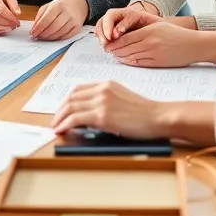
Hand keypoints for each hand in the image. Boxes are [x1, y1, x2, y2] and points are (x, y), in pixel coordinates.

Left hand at [30, 0, 88, 40]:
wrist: (79, 3)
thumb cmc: (62, 5)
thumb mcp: (49, 6)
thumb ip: (40, 16)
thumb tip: (33, 29)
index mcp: (57, 6)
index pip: (46, 19)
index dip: (38, 28)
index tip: (33, 33)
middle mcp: (66, 13)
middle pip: (53, 27)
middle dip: (44, 34)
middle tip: (38, 36)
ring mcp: (73, 21)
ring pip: (60, 33)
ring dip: (50, 37)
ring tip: (44, 37)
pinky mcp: (78, 27)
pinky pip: (67, 36)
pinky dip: (59, 38)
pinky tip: (54, 37)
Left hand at [51, 81, 170, 137]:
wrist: (159, 117)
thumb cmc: (146, 113)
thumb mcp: (124, 99)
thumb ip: (107, 101)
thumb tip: (90, 114)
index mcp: (107, 84)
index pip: (79, 90)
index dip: (67, 101)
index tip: (62, 110)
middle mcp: (102, 89)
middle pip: (71, 97)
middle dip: (60, 110)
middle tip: (55, 121)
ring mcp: (102, 102)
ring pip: (70, 107)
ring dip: (59, 118)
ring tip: (55, 128)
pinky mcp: (102, 116)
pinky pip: (75, 118)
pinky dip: (65, 124)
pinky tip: (61, 130)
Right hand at [95, 3, 160, 47]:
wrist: (149, 26)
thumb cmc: (153, 28)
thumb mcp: (157, 26)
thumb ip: (154, 28)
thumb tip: (150, 34)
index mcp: (134, 13)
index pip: (125, 17)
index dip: (120, 26)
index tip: (116, 35)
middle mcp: (122, 14)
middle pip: (110, 16)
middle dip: (106, 28)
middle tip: (107, 41)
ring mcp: (114, 20)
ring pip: (103, 21)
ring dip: (101, 33)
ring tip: (104, 45)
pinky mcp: (109, 27)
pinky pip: (100, 28)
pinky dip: (99, 36)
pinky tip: (103, 44)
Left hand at [102, 20, 206, 67]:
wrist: (194, 45)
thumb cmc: (176, 34)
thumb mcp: (158, 26)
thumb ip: (141, 30)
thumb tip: (123, 36)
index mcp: (149, 31)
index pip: (124, 38)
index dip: (113, 43)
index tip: (107, 44)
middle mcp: (150, 42)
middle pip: (125, 48)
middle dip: (114, 51)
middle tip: (107, 52)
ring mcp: (154, 54)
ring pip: (130, 56)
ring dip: (120, 57)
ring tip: (114, 56)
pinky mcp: (158, 63)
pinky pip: (139, 63)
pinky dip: (130, 62)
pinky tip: (125, 61)